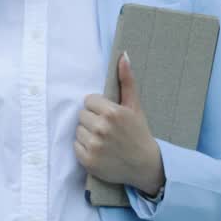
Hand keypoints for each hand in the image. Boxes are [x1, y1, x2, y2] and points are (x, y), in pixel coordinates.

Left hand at [75, 52, 165, 194]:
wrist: (145, 165)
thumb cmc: (138, 133)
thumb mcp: (134, 106)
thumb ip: (126, 80)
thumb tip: (122, 55)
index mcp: (112, 112)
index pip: (89, 100)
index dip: (99, 107)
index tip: (109, 116)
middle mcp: (101, 128)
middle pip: (82, 115)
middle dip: (92, 120)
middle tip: (107, 129)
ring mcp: (94, 145)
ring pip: (78, 130)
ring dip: (87, 134)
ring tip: (103, 140)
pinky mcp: (88, 160)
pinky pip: (75, 146)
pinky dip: (84, 148)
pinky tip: (99, 150)